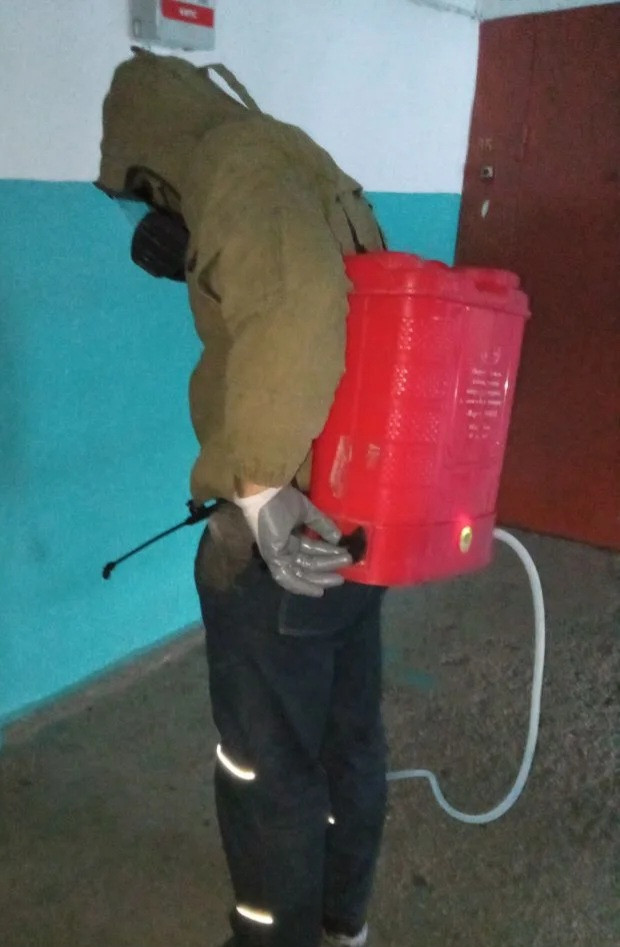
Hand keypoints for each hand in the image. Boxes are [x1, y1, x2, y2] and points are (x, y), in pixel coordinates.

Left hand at [235, 485, 351, 596]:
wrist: (265, 492)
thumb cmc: (281, 499)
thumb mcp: (307, 512)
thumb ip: (322, 525)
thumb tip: (339, 538)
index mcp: (291, 537)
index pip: (312, 550)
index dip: (329, 553)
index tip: (346, 554)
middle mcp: (285, 548)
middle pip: (309, 562)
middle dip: (329, 565)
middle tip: (348, 564)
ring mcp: (277, 555)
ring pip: (302, 572)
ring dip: (321, 576)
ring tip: (339, 578)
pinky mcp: (272, 558)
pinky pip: (287, 578)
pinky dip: (302, 586)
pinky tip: (319, 590)